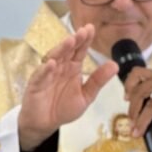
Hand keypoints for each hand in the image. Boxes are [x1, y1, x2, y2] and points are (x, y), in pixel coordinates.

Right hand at [18, 24, 116, 149]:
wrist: (45, 123)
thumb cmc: (63, 108)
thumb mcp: (86, 96)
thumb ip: (98, 81)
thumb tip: (115, 65)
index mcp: (72, 68)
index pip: (79, 51)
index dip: (85, 40)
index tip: (91, 28)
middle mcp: (60, 67)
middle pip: (67, 51)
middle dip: (75, 40)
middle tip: (83, 31)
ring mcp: (47, 74)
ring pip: (54, 58)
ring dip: (61, 49)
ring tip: (70, 41)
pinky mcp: (35, 84)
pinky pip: (40, 75)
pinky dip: (45, 69)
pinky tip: (52, 63)